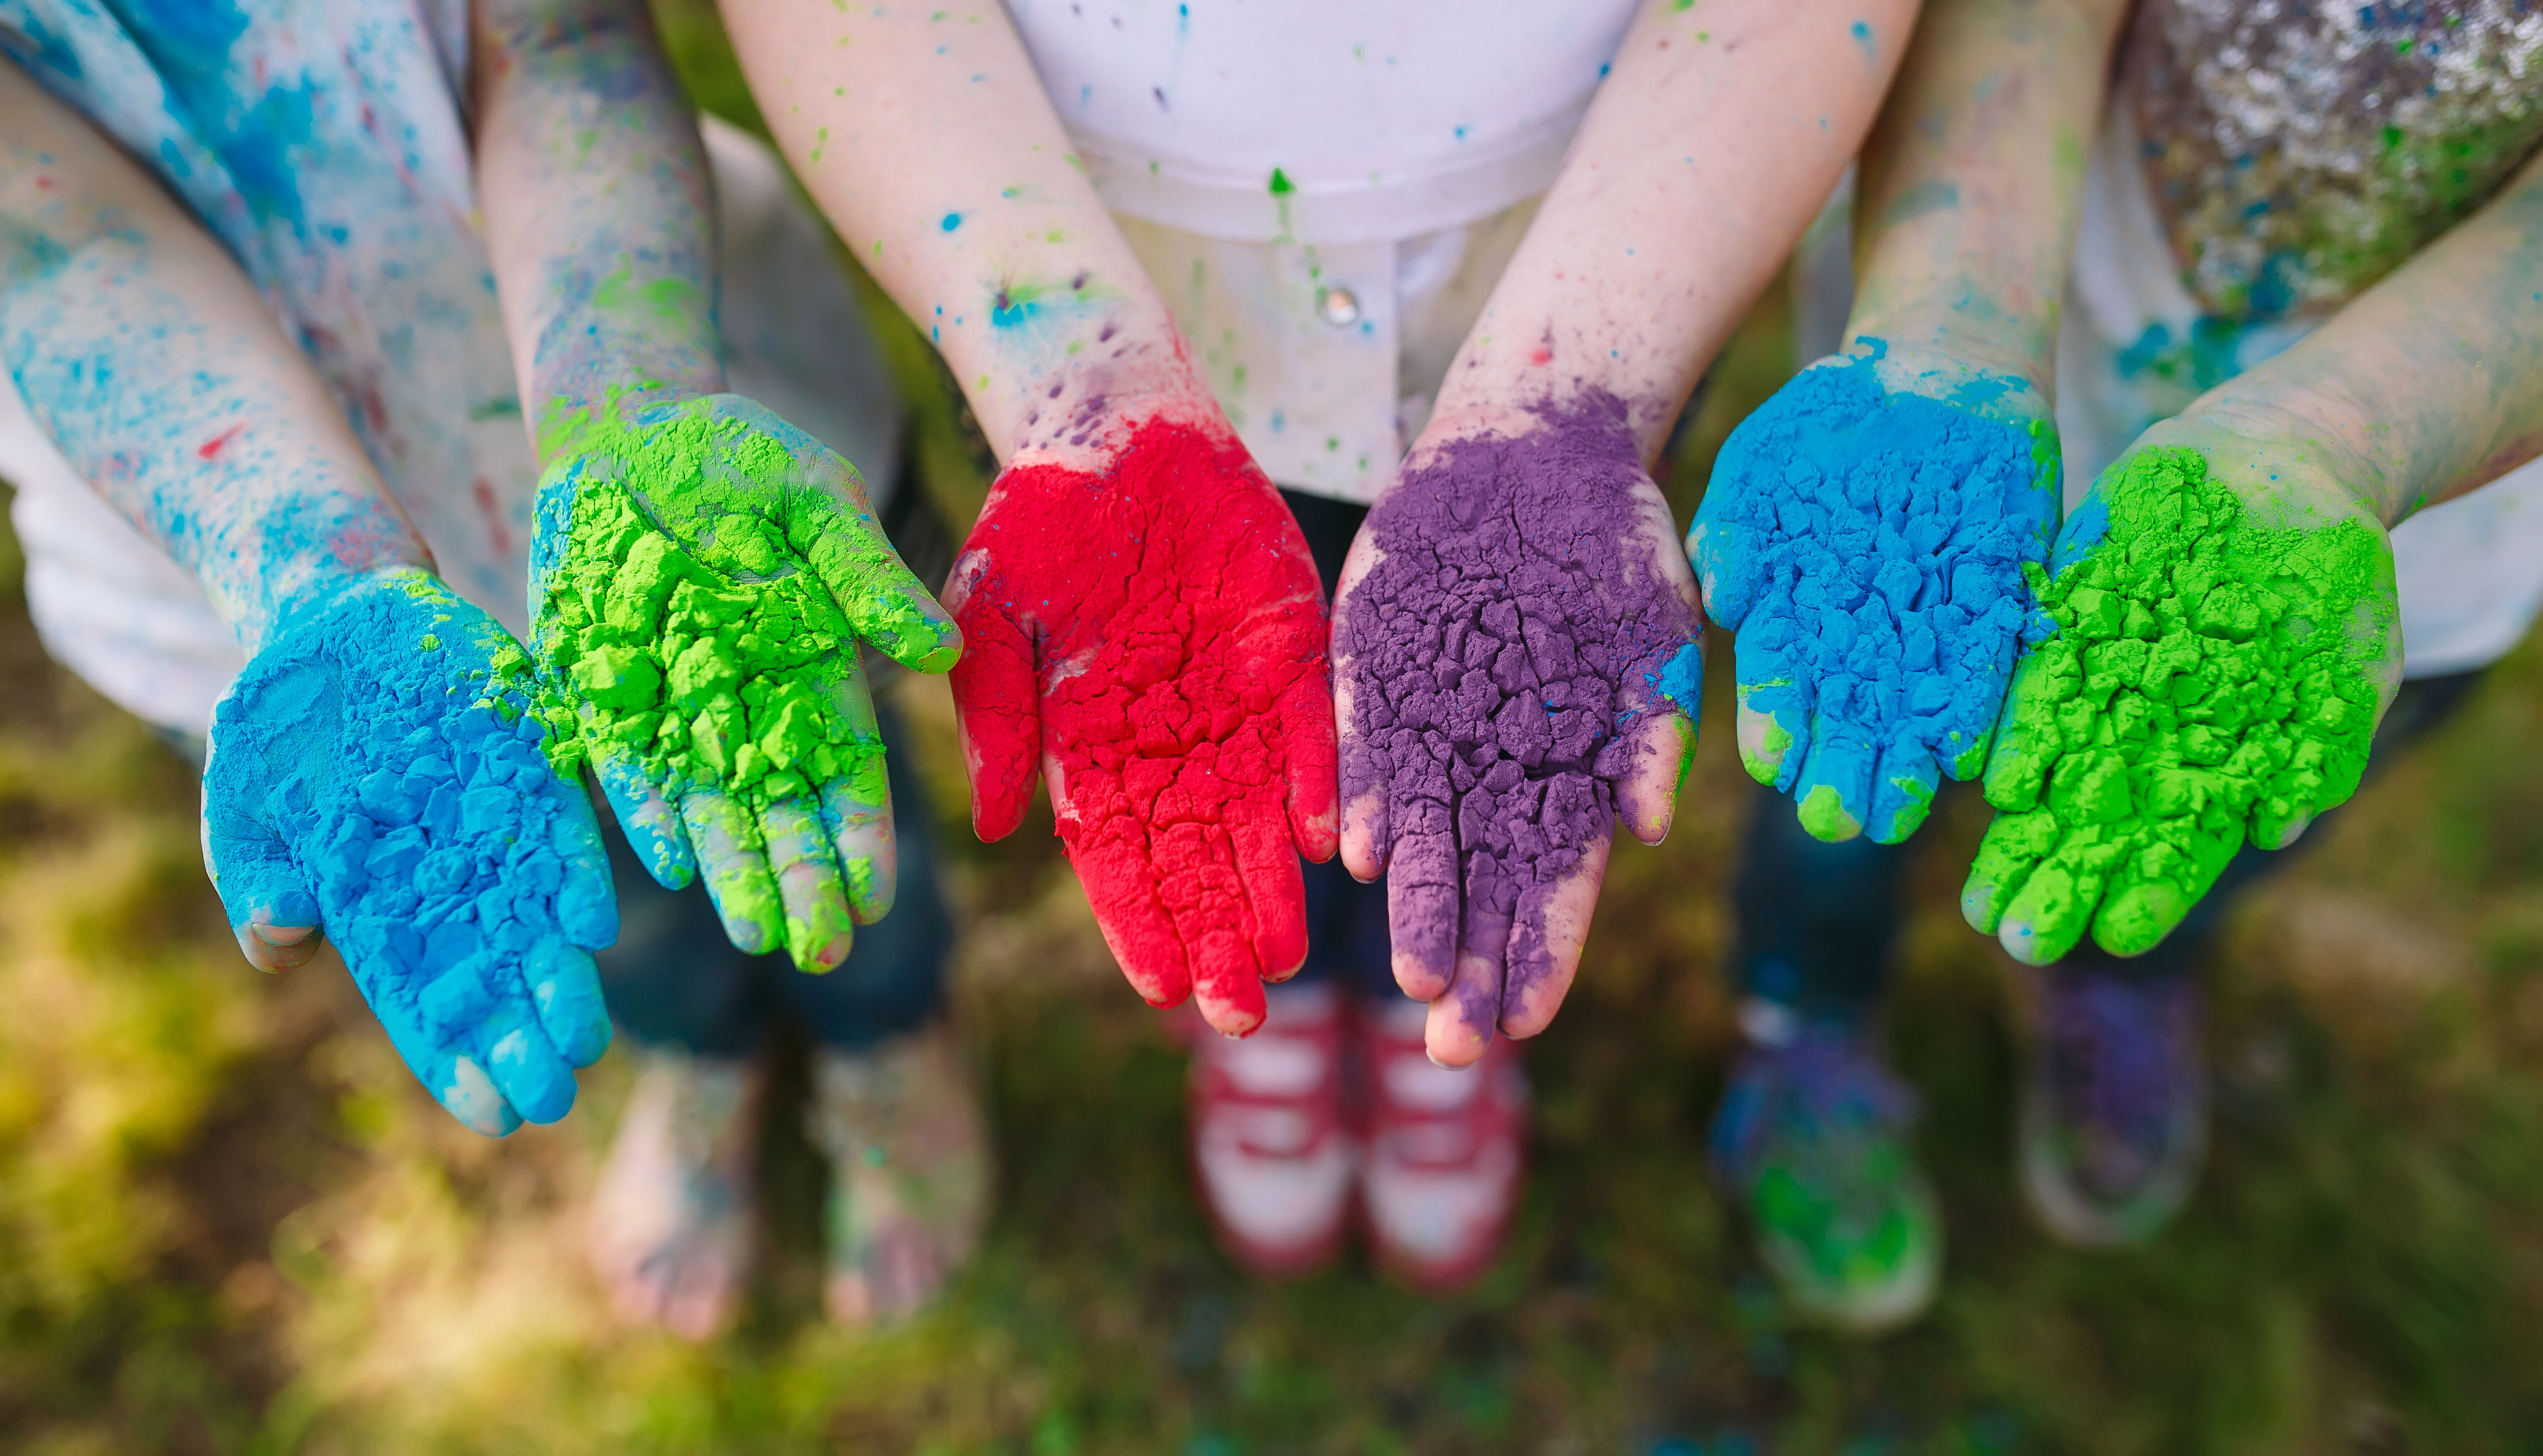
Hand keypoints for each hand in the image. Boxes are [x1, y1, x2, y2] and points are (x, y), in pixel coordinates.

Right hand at [204, 569, 618, 1135]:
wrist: (329, 617)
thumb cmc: (281, 726)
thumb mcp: (245, 797)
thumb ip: (255, 871)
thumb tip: (279, 938)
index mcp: (379, 900)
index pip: (422, 998)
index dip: (456, 1057)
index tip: (493, 1118)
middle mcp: (447, 872)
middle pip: (492, 971)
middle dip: (523, 1033)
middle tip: (557, 1092)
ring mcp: (491, 818)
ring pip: (536, 913)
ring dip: (561, 974)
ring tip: (588, 1033)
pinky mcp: (525, 755)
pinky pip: (556, 822)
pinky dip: (574, 870)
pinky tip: (593, 922)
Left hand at [529, 394, 959, 971]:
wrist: (623, 430)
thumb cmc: (739, 456)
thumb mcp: (816, 498)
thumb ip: (867, 575)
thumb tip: (940, 652)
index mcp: (810, 662)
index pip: (846, 765)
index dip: (862, 832)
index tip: (877, 894)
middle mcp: (743, 701)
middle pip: (779, 806)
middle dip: (801, 878)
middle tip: (822, 951)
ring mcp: (668, 704)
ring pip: (707, 806)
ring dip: (732, 871)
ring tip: (756, 936)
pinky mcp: (595, 692)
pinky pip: (621, 765)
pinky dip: (645, 811)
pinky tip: (671, 864)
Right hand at [943, 402, 1336, 1036]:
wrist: (1109, 423)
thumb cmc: (1032, 520)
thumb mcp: (987, 614)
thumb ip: (991, 714)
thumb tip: (988, 824)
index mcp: (1092, 742)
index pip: (1117, 855)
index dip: (1139, 923)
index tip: (1163, 989)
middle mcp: (1168, 738)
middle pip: (1193, 857)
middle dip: (1215, 935)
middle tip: (1242, 1010)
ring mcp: (1233, 700)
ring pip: (1256, 817)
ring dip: (1272, 888)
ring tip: (1291, 960)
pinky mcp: (1290, 649)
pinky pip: (1310, 729)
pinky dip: (1318, 781)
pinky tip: (1326, 841)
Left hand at [1332, 393, 1703, 1065]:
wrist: (1534, 453)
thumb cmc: (1615, 546)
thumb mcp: (1654, 627)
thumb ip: (1654, 725)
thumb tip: (1646, 823)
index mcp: (1562, 773)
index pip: (1553, 888)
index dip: (1542, 956)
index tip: (1527, 1022)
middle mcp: (1491, 768)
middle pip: (1480, 887)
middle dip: (1470, 965)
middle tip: (1454, 1045)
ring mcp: (1430, 728)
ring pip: (1419, 840)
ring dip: (1417, 907)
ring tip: (1413, 978)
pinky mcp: (1374, 676)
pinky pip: (1365, 750)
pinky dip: (1365, 799)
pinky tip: (1359, 853)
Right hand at [1689, 345, 2059, 843]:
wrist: (1936, 374)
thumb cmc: (1832, 421)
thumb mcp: (1766, 465)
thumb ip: (1736, 533)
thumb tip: (1725, 604)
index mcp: (1795, 614)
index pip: (1779, 685)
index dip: (1774, 728)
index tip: (1774, 766)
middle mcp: (1858, 638)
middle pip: (1845, 720)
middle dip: (1837, 773)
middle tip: (1833, 822)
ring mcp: (1928, 631)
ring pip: (1911, 717)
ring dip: (1902, 771)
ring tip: (1896, 820)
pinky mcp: (1996, 614)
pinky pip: (1988, 679)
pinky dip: (1977, 722)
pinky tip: (1967, 762)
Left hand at [1962, 412, 2401, 963]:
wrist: (2278, 466)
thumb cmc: (2328, 576)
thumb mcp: (2346, 663)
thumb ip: (2319, 749)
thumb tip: (2278, 829)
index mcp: (2214, 763)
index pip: (2173, 850)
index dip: (2146, 896)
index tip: (2117, 938)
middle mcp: (2147, 739)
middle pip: (2097, 832)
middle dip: (2059, 887)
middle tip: (2019, 941)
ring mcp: (2100, 688)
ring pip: (2051, 785)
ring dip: (2018, 845)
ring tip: (1979, 907)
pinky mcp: (2066, 632)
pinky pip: (2035, 698)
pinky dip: (2017, 745)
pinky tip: (1998, 789)